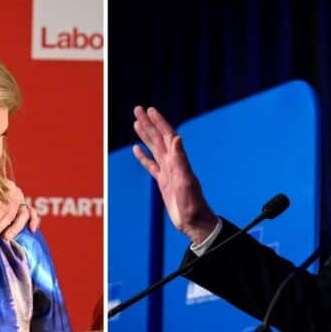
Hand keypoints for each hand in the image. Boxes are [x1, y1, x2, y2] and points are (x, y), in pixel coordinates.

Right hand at [0, 175, 39, 242]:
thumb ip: (2, 216)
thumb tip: (4, 235)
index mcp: (18, 197)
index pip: (30, 210)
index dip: (33, 220)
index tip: (32, 231)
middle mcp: (16, 193)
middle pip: (23, 214)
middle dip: (15, 229)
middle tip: (6, 239)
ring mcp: (10, 191)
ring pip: (10, 214)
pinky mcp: (1, 190)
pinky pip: (0, 209)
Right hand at [131, 106, 217, 244]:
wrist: (194, 222)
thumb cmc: (192, 203)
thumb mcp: (186, 180)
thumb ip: (181, 159)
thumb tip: (176, 137)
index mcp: (177, 160)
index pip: (167, 136)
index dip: (159, 122)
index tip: (150, 110)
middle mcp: (173, 163)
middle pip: (158, 138)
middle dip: (149, 123)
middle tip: (138, 109)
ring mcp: (168, 172)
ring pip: (153, 148)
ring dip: (145, 135)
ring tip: (136, 123)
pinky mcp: (163, 182)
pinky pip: (151, 165)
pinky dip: (143, 156)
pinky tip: (137, 149)